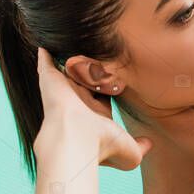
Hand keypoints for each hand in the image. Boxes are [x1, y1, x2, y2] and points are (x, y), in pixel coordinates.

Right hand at [34, 47, 151, 170]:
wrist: (77, 141)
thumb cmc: (103, 148)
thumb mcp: (132, 152)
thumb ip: (141, 147)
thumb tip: (150, 144)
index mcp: (96, 116)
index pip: (104, 96)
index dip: (111, 86)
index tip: (118, 78)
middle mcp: (78, 103)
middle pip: (86, 81)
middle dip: (90, 71)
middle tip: (99, 54)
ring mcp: (63, 93)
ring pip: (68, 71)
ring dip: (71, 59)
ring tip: (74, 41)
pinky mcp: (50, 82)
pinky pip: (45, 65)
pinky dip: (44, 55)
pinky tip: (44, 45)